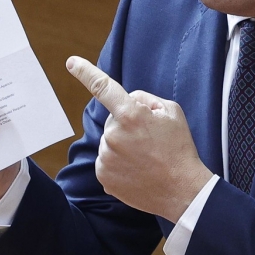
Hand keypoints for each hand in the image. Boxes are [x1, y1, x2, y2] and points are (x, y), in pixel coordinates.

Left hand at [66, 56, 212, 221]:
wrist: (182, 191)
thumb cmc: (179, 149)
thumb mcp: (171, 112)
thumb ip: (144, 99)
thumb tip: (127, 100)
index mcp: (130, 114)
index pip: (103, 87)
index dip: (86, 72)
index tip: (72, 63)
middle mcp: (113, 135)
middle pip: (113, 120)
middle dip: (127, 124)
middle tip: (151, 141)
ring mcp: (106, 157)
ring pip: (109, 142)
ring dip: (123, 145)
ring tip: (146, 158)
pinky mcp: (103, 176)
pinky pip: (106, 161)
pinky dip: (119, 163)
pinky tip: (137, 171)